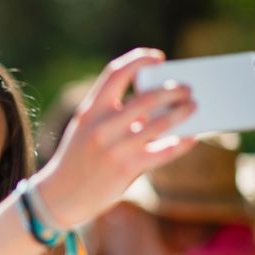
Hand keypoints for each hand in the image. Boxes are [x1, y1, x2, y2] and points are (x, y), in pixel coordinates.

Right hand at [35, 48, 197, 228]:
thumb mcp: (86, 129)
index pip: (116, 73)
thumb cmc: (79, 159)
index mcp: (90, 111)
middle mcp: (101, 127)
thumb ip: (113, 115)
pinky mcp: (126, 169)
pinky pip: (163, 151)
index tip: (157, 58)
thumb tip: (157, 104)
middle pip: (146, 97)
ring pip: (159, 123)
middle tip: (186, 88)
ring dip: (182, 112)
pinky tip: (191, 137)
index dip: (139, 59)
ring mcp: (114, 149)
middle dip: (172, 89)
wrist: (61, 196)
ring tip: (193, 107)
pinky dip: (181, 142)